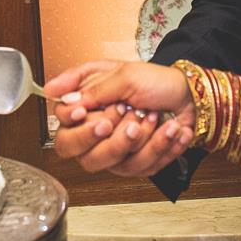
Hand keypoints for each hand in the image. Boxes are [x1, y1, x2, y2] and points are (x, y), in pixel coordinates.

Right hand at [46, 60, 194, 176]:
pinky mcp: (139, 163)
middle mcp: (98, 138)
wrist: (187, 94)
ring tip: (155, 116)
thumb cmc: (154, 81)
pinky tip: (171, 128)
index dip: (80, 131)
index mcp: (86, 115)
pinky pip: (145, 166)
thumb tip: (53, 91)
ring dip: (145, 138)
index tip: (90, 115)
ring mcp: (118, 153)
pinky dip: (162, 144)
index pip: (65, 138)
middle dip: (115, 141)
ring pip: (120, 164)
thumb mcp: (122, 75)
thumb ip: (88, 88)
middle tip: (131, 121)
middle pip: (88, 159)